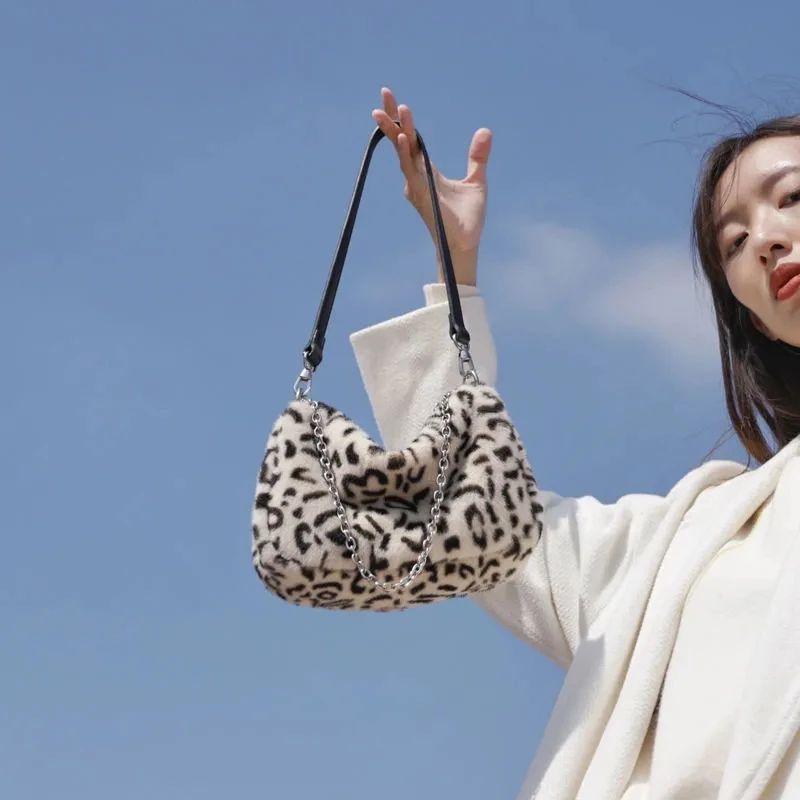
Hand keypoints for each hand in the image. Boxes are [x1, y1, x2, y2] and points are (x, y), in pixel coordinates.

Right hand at [372, 88, 490, 285]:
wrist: (466, 243)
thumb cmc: (468, 217)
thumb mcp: (476, 180)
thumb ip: (477, 157)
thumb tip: (485, 131)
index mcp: (427, 172)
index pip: (412, 141)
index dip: (404, 122)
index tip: (396, 100)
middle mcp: (416, 177)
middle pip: (401, 142)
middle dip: (392, 118)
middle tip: (384, 93)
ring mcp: (416, 186)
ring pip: (404, 153)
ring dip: (399, 131)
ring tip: (396, 109)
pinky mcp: (422, 196)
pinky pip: (412, 171)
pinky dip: (407, 154)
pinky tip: (404, 138)